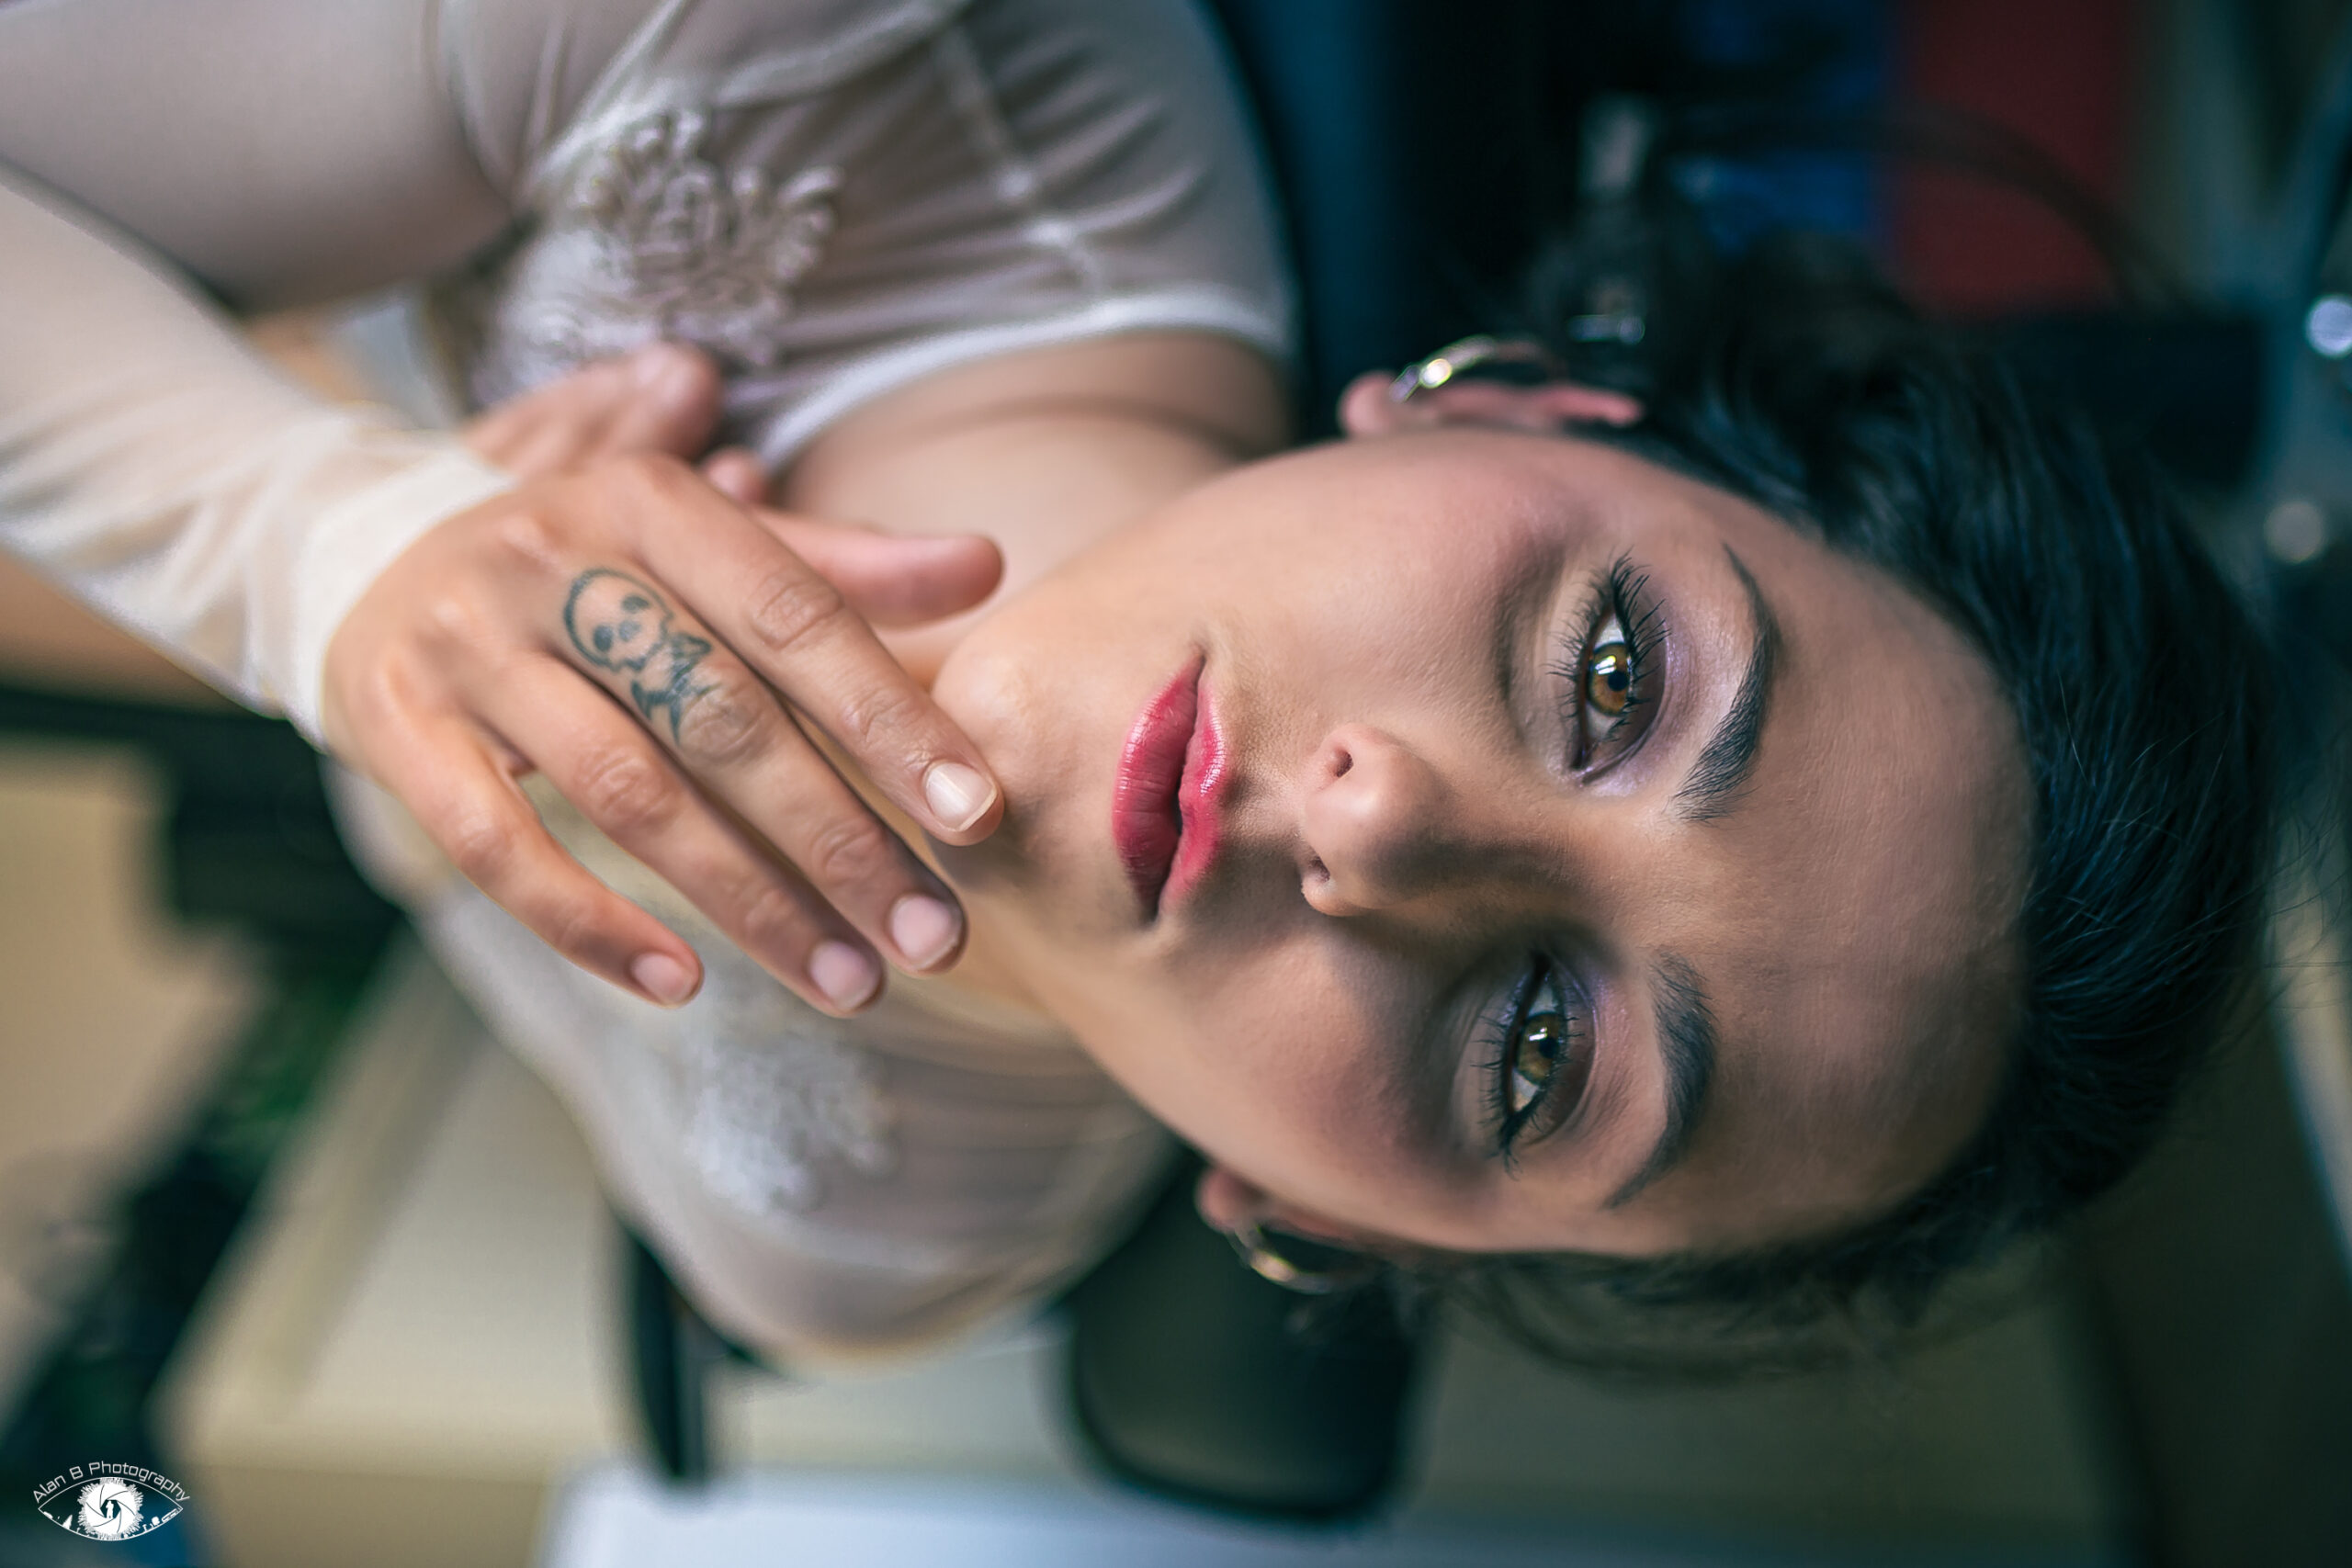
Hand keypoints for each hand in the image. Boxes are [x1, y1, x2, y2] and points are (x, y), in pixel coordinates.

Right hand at [326, 346, 1006, 1014]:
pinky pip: (496, 845)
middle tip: (935, 937)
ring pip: (627, 792)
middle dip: (841, 839)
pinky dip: (590, 924)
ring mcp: (467, 644)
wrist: (353, 546)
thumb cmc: (581, 558)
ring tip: (848, 980)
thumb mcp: (699, 533)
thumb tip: (987, 566)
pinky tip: (681, 985)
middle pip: (722, 716)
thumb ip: (837, 563)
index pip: (795, 618)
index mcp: (653, 504)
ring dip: (749, 902)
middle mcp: (556, 560)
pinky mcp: (395, 725)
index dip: (892, 719)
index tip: (978, 817)